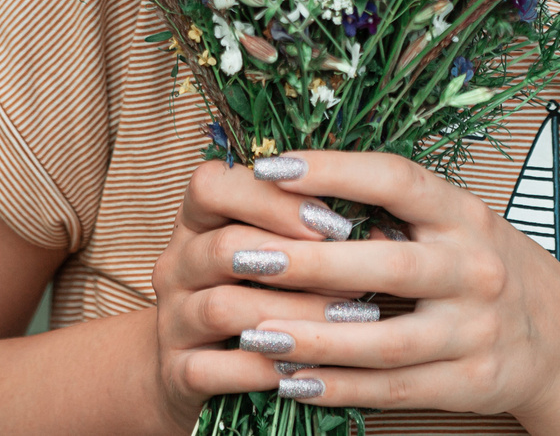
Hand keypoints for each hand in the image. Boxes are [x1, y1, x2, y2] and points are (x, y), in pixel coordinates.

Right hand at [149, 159, 385, 428]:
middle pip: (224, 246)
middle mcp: (178, 264)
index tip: (331, 220)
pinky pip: (214, 368)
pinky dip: (263, 367)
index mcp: (199, 220)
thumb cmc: (259, 293)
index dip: (271, 198)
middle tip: (356, 274)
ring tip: (348, 318)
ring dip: (292, 312)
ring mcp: (172, 320)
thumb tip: (387, 227)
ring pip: (223, 307)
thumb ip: (308, 229)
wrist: (203, 373)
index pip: (213, 185)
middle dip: (297, 260)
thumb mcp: (275, 250)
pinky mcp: (177, 372)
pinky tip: (308, 366)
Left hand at [219, 148, 559, 419]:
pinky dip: (339, 387)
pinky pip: (392, 388)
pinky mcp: (469, 382)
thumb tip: (300, 188)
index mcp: (466, 215)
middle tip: (241, 257)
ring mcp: (476, 330)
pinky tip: (292, 380)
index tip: (270, 167)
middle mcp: (475, 269)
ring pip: (383, 340)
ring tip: (252, 334)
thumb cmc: (489, 268)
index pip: (397, 180)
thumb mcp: (459, 223)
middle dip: (309, 263)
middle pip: (387, 265)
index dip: (333, 169)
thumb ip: (398, 210)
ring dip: (312, 338)